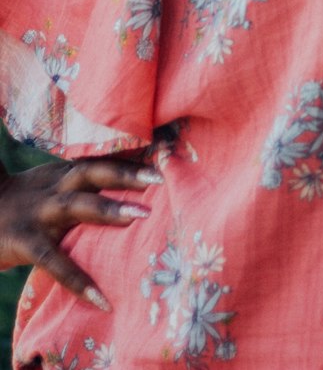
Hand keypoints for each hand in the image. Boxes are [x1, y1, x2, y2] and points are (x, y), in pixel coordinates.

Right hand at [0, 156, 161, 309]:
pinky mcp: (27, 242)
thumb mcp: (52, 184)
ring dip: (109, 208)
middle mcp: (56, 188)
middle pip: (95, 172)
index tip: (165, 157)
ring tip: (139, 216)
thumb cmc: (24, 202)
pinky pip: (55, 262)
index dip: (131, 158)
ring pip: (79, 205)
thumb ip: (83, 184)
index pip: (102, 161)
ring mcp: (41, 213)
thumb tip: (129, 188)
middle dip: (127, 174)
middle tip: (159, 179)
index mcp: (64, 174)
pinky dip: (78, 281)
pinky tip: (100, 298)